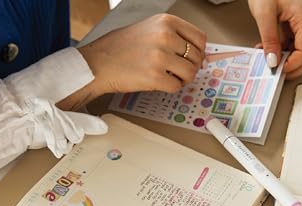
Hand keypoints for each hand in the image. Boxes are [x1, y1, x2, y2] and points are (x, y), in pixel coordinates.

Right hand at [60, 14, 205, 109]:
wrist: (99, 62)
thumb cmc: (121, 47)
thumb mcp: (150, 30)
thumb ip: (175, 38)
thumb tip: (202, 57)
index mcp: (166, 21)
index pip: (200, 38)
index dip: (199, 52)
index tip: (193, 59)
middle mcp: (165, 36)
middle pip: (197, 58)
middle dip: (190, 68)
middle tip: (176, 71)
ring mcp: (160, 56)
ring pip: (190, 74)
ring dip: (182, 79)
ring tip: (168, 76)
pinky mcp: (155, 76)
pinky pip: (177, 87)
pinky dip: (171, 88)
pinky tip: (158, 82)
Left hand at [248, 0, 301, 78]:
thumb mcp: (264, 13)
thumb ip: (269, 39)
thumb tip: (273, 60)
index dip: (293, 65)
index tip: (278, 70)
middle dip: (294, 68)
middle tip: (276, 72)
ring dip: (289, 62)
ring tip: (270, 60)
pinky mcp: (301, 27)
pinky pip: (298, 47)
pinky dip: (286, 54)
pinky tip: (272, 52)